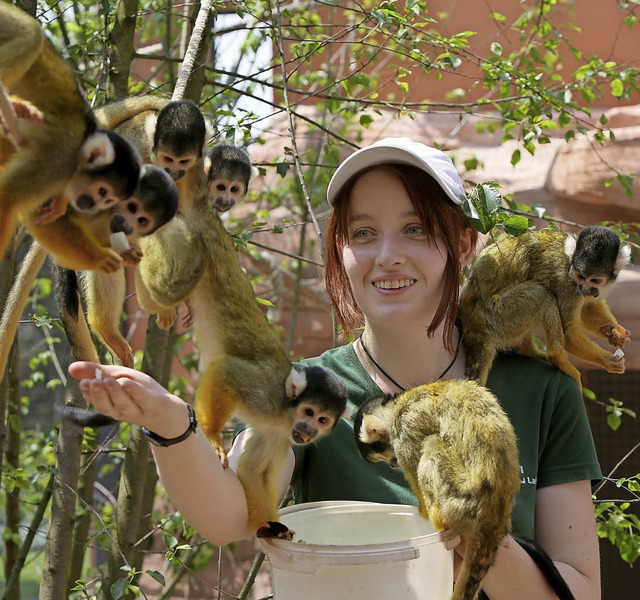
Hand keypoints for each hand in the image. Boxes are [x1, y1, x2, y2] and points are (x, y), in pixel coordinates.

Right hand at [67, 361, 189, 437]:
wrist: (168, 410)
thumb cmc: (139, 391)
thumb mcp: (119, 377)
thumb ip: (97, 372)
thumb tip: (71, 367)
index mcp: (110, 405)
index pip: (96, 401)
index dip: (89, 393)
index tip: (83, 383)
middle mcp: (121, 411)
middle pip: (107, 405)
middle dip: (98, 393)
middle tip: (92, 381)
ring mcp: (138, 411)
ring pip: (123, 404)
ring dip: (114, 392)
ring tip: (108, 379)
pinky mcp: (153, 406)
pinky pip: (143, 400)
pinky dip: (134, 392)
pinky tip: (127, 382)